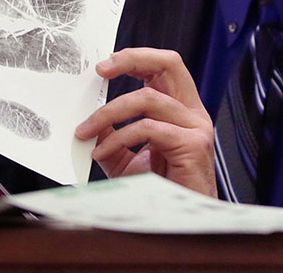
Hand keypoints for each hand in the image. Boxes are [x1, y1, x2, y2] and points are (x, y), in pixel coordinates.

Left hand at [75, 48, 216, 196]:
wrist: (179, 223)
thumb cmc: (159, 190)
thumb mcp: (125, 158)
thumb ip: (112, 135)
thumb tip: (91, 119)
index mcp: (180, 109)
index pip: (163, 67)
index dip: (135, 59)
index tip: (103, 67)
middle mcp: (192, 112)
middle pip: (169, 63)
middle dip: (133, 59)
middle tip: (101, 70)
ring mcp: (196, 127)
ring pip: (148, 99)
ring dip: (109, 113)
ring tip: (86, 131)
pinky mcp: (193, 145)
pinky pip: (148, 128)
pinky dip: (118, 138)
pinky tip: (101, 152)